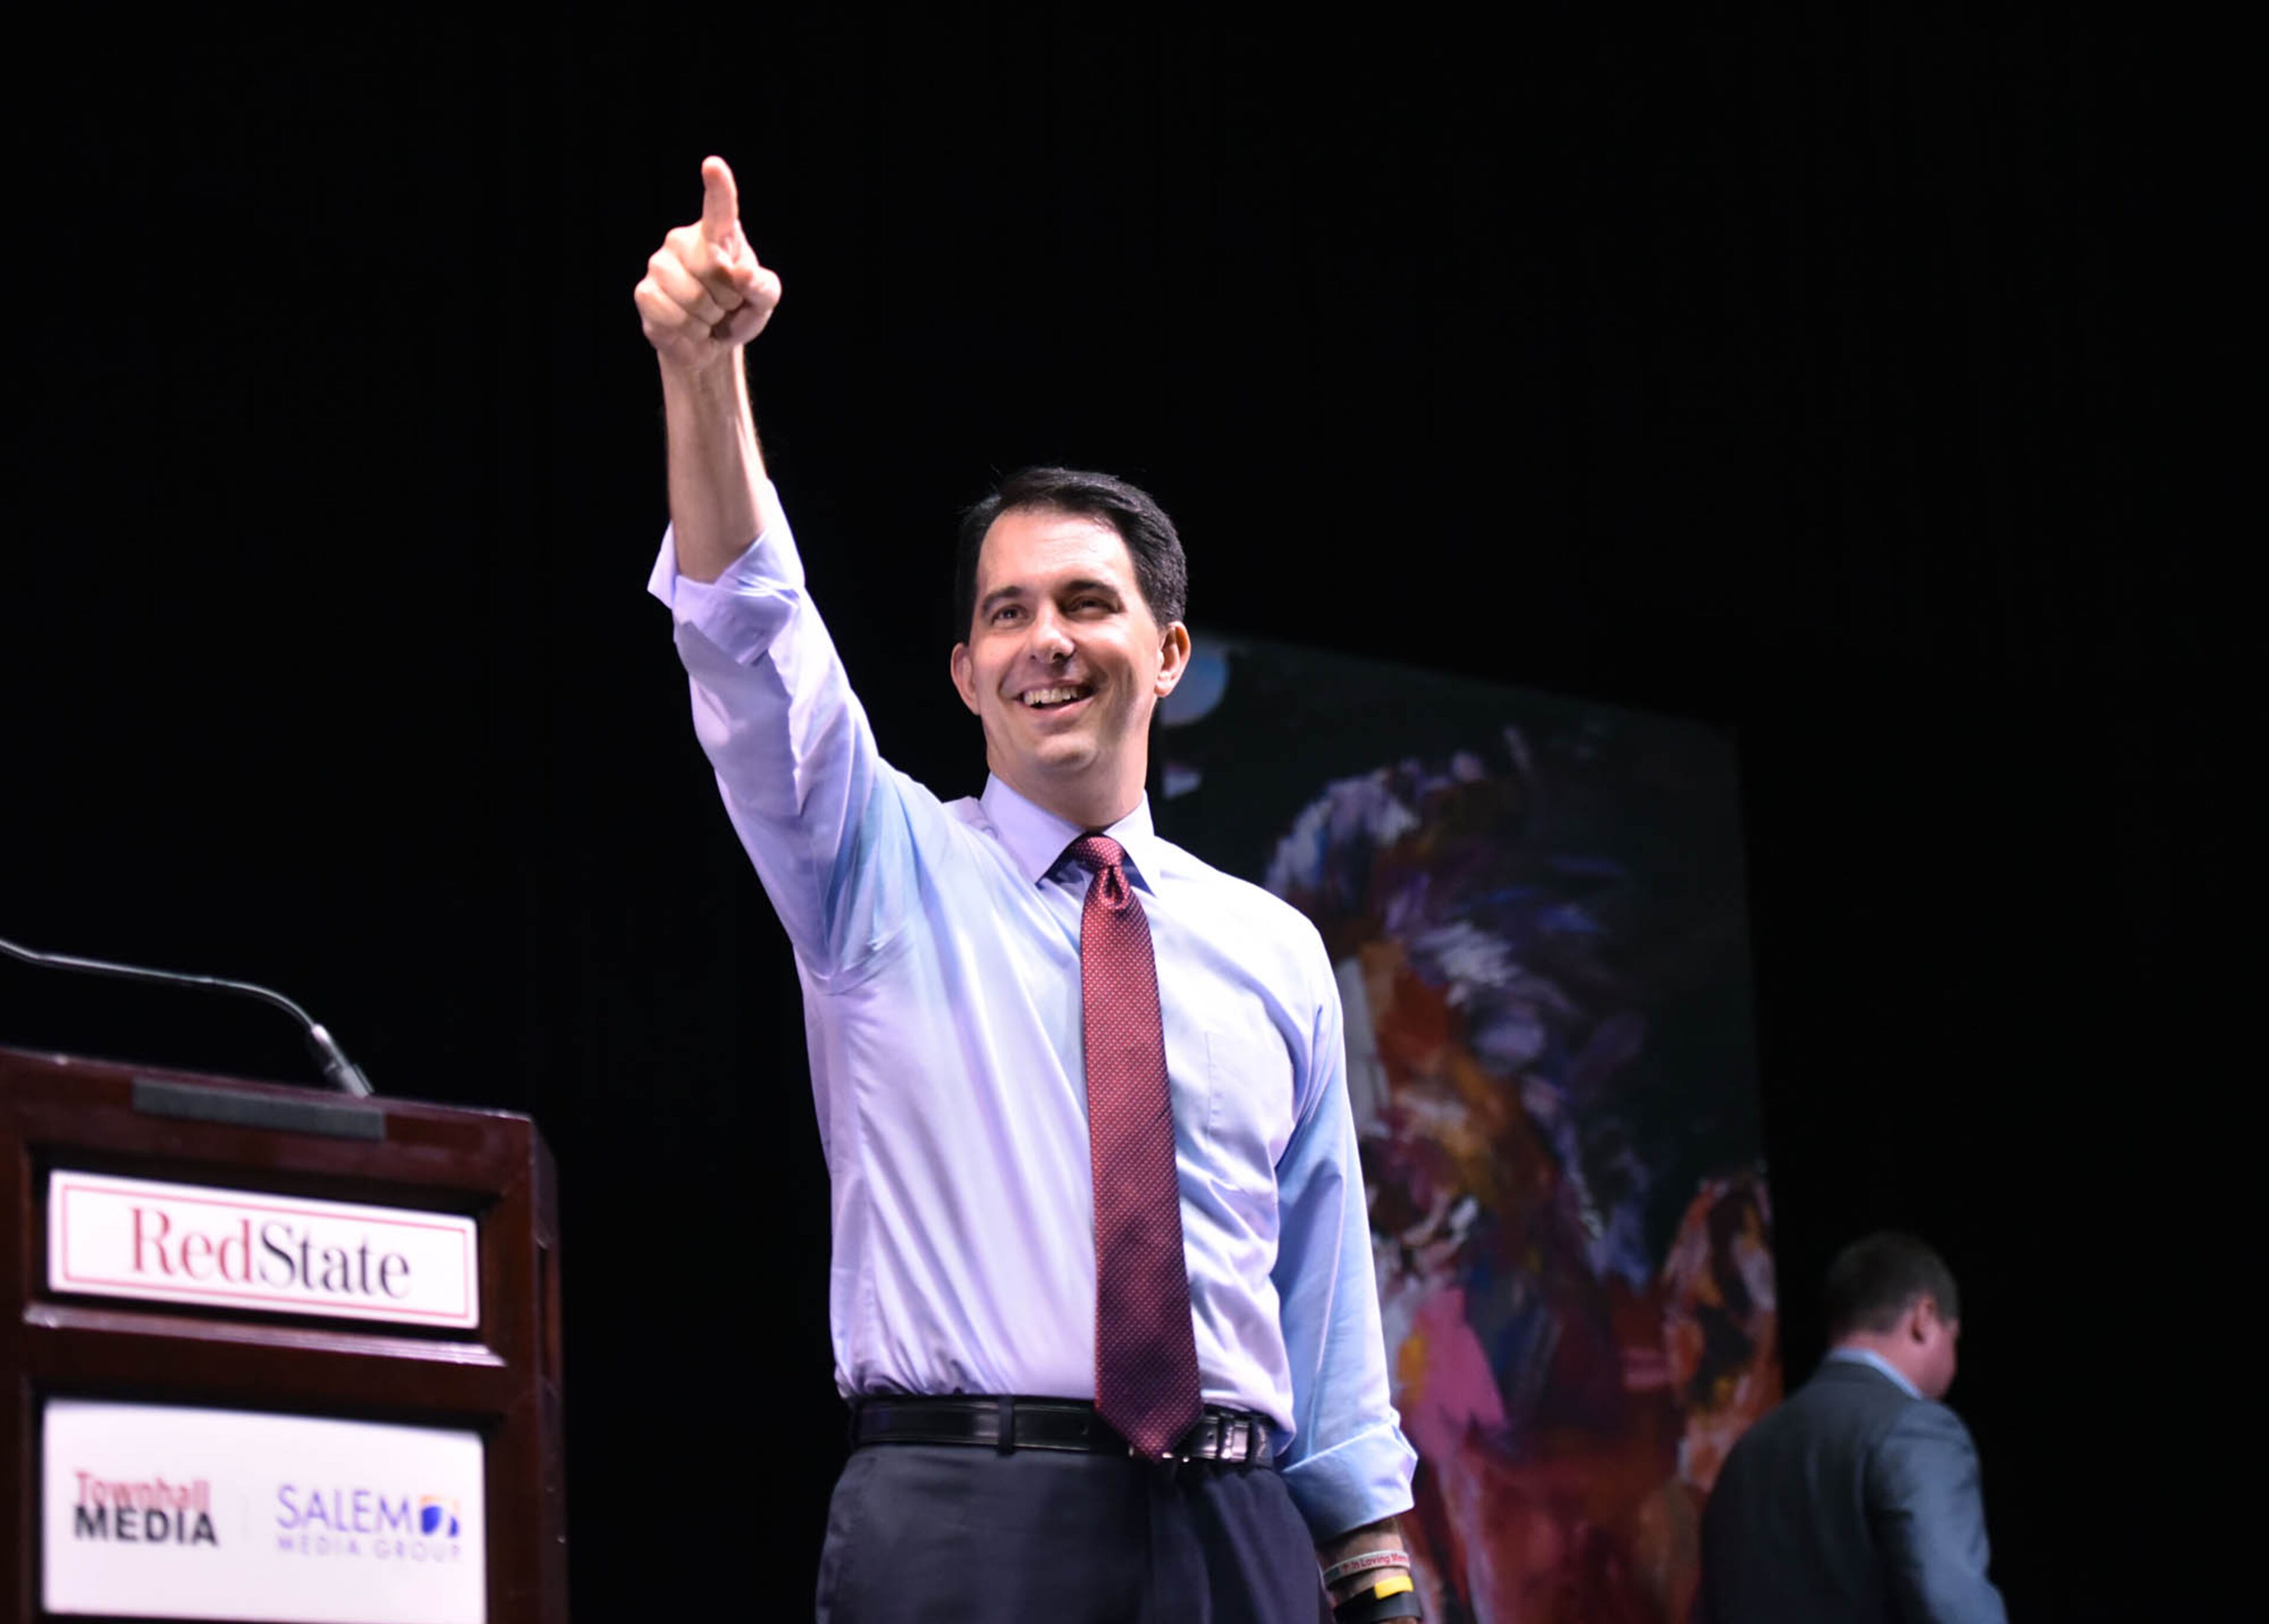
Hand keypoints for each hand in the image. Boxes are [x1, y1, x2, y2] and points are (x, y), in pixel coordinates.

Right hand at [634, 156, 781, 375]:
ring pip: (694, 297)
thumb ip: (763, 287)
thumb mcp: (762, 301)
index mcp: (719, 234)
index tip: (713, 166)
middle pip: (714, 271)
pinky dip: (688, 331)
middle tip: (724, 305)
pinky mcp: (645, 292)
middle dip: (728, 299)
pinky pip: (672, 314)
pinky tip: (689, 327)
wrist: (708, 343)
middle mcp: (684, 240)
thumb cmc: (738, 311)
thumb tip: (744, 276)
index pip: (719, 208)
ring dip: (708, 319)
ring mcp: (660, 264)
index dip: (718, 188)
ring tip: (707, 317)